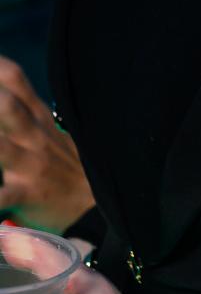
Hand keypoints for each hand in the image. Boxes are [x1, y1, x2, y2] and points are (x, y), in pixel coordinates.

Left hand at [0, 57, 93, 232]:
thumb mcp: (56, 135)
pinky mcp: (27, 195)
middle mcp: (35, 138)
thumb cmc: (70, 171)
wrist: (98, 210)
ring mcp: (31, 166)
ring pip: (0, 148)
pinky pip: (0, 197)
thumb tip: (3, 95)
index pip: (15, 82)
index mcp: (40, 120)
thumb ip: (28, 114)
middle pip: (7, 106)